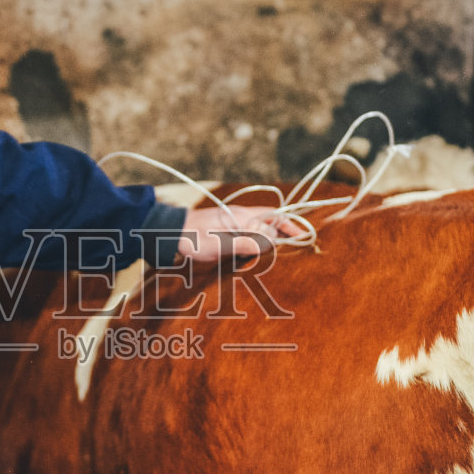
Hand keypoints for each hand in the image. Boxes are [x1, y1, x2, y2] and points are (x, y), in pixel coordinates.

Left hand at [177, 205, 304, 262]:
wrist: (169, 233)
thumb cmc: (192, 238)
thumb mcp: (219, 244)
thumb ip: (245, 243)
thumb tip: (271, 243)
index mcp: (242, 217)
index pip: (274, 218)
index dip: (290, 226)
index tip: (303, 237)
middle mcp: (241, 218)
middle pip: (270, 223)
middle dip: (285, 234)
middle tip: (298, 248)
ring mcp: (233, 224)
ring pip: (260, 230)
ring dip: (272, 241)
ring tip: (284, 255)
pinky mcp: (227, 232)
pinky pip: (249, 236)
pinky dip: (259, 245)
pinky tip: (260, 257)